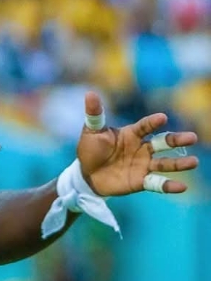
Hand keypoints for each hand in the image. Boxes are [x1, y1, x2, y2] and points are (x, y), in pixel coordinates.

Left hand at [77, 91, 198, 195]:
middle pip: (164, 143)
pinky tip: (182, 187)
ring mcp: (143, 165)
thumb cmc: (90, 150)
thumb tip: (90, 94)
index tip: (162, 118)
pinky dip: (169, 185)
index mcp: (132, 134)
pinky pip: (157, 183)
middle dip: (178, 140)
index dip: (153, 122)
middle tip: (192, 137)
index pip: (145, 126)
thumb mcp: (91, 132)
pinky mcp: (141, 181)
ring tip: (194, 162)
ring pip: (165, 163)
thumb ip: (94, 114)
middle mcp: (142, 148)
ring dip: (179, 163)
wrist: (86, 175)